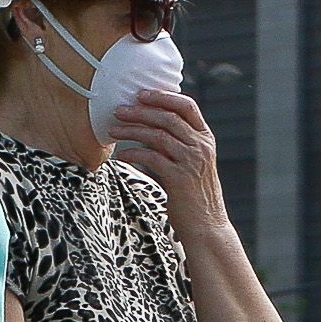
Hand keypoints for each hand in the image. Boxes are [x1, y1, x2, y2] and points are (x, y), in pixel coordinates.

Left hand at [106, 89, 227, 232]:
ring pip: (157, 135)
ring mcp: (191, 161)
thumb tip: (152, 128)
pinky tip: (122, 156)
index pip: (187, 106)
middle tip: (119, 110)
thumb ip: (181, 144)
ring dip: (132, 130)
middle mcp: (201, 147)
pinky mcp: (178, 178)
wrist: (207, 227)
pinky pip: (150, 158)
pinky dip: (133, 154)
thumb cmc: (196, 197)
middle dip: (140, 111)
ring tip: (113, 130)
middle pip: (168, 118)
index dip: (163, 96)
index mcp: (206, 139)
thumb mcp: (194, 164)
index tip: (142, 94)